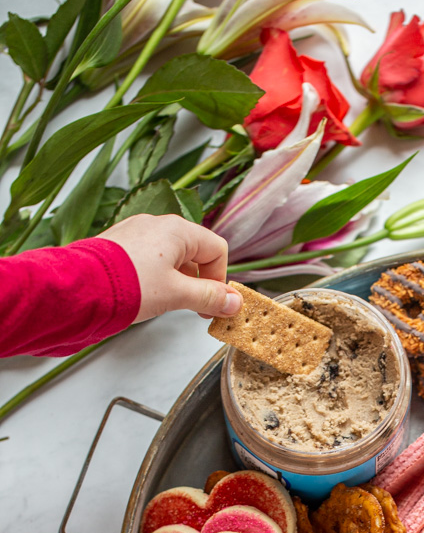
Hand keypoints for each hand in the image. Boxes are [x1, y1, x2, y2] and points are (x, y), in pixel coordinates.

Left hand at [98, 213, 242, 321]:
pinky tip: (146, 294)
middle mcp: (158, 224)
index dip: (220, 279)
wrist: (80, 288)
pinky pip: (150, 258)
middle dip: (199, 282)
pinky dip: (157, 276)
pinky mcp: (121, 244)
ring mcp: (137, 232)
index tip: (213, 303)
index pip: (217, 249)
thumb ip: (209, 298)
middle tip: (194, 309)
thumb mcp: (177, 295)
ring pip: (172, 257)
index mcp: (177, 230)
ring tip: (167, 304)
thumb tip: (235, 303)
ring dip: (178, 281)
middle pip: (195, 252)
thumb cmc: (128, 286)